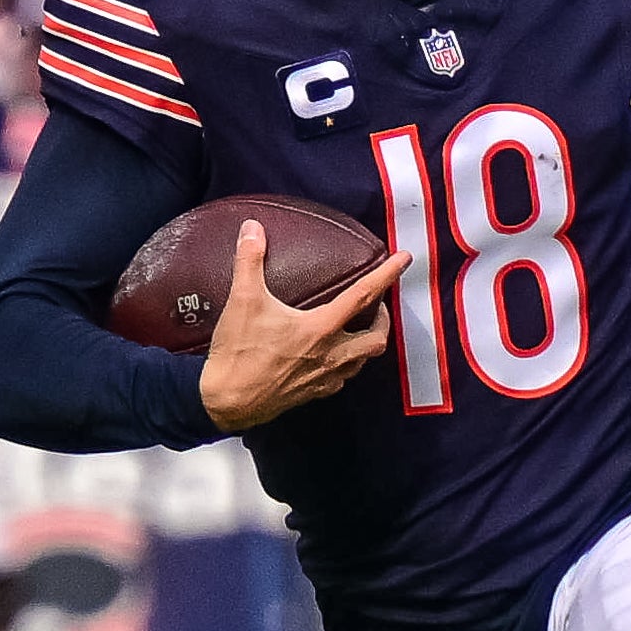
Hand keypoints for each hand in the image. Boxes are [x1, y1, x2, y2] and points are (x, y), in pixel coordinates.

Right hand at [196, 220, 406, 433]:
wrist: (226, 401)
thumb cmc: (238, 354)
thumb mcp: (243, 300)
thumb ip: (250, 260)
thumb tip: (252, 229)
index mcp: (319, 329)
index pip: (363, 296)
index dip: (387, 274)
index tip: (403, 260)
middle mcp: (329, 355)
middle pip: (376, 339)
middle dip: (385, 320)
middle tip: (380, 305)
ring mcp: (322, 378)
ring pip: (362, 362)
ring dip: (368, 344)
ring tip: (361, 330)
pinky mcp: (311, 394)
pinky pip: (341, 380)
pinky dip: (346, 366)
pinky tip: (335, 359)